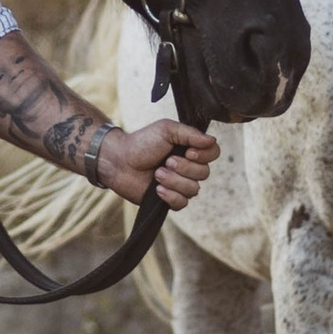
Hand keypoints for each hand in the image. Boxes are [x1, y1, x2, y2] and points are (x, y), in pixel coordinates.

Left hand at [96, 118, 218, 207]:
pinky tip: (157, 189)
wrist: (119, 161)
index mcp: (190, 149)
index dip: (205, 155)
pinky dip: (170, 196)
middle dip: (184, 168)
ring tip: (157, 173)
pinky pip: (182, 203)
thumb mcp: (167, 129)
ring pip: (193, 190)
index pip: (213, 153)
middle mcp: (188, 167)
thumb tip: (212, 140)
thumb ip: (190, 134)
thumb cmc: (141, 143)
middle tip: (166, 161)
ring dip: (174, 181)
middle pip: (204, 173)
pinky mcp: (169, 199)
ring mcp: (179, 184)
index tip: (188, 151)